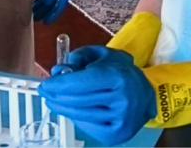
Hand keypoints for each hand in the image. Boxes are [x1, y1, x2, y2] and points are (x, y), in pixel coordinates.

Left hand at [39, 47, 155, 145]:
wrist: (145, 95)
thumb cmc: (120, 73)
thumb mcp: (102, 55)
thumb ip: (78, 57)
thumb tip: (58, 72)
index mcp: (118, 76)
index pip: (81, 83)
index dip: (59, 84)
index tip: (45, 85)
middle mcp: (122, 100)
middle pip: (77, 100)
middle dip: (55, 96)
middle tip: (45, 91)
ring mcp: (120, 120)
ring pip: (79, 115)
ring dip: (61, 108)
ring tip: (53, 101)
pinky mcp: (116, 135)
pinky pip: (86, 126)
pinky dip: (76, 117)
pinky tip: (73, 109)